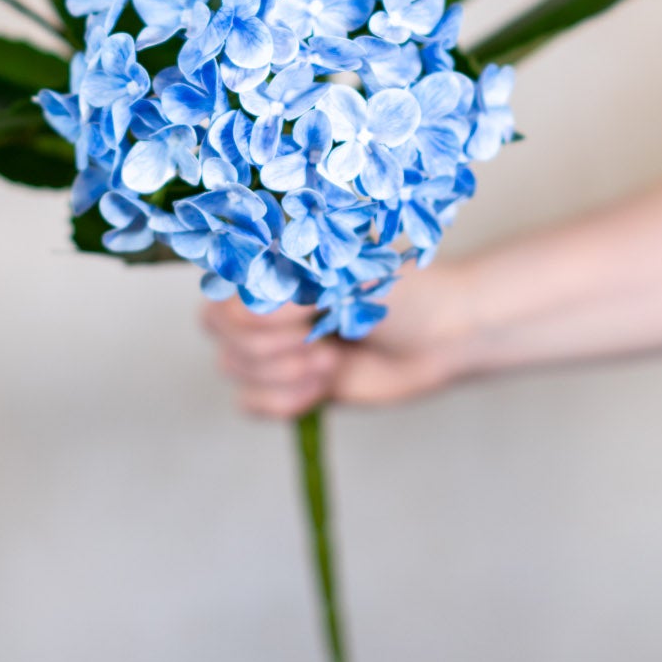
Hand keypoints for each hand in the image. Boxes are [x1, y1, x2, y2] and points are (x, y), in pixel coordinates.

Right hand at [200, 260, 473, 416]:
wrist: (442, 337)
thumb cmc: (403, 292)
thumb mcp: (351, 276)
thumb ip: (298, 283)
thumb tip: (257, 299)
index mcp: (272, 259)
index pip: (222, 286)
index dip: (257, 311)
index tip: (308, 313)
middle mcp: (263, 298)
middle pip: (218, 330)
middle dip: (274, 346)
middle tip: (325, 341)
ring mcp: (272, 342)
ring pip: (232, 368)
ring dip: (286, 374)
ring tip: (331, 361)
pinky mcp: (284, 382)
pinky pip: (248, 403)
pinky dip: (283, 402)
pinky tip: (321, 389)